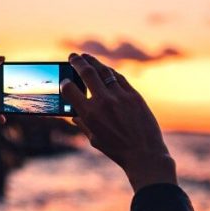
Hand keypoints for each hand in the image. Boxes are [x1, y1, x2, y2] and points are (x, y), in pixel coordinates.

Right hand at [59, 52, 177, 192]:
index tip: (64, 81)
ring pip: (104, 71)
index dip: (64, 83)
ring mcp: (120, 97)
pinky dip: (110, 72)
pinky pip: (119, 78)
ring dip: (93, 62)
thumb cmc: (117, 150)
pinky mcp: (134, 96)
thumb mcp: (94, 139)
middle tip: (72, 56)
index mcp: (89, 115)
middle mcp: (104, 102)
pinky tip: (105, 69)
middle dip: (77, 62)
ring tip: (86, 57)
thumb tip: (73, 115)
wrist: (144, 154)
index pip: (70, 90)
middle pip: (87, 73)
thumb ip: (82, 125)